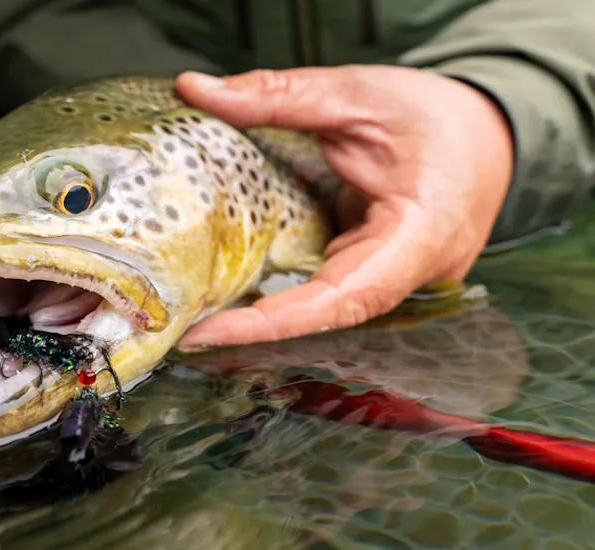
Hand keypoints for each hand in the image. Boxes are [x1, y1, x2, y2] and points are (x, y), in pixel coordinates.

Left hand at [176, 66, 513, 349]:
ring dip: (266, 321)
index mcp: (422, 233)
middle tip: (186, 334)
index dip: (276, 321)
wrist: (488, 133)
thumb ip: (278, 95)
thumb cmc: (438, 115)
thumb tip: (196, 89)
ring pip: (328, 314)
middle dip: (257, 331)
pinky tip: (239, 300)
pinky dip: (284, 301)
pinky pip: (331, 296)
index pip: (343, 295)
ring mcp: (402, 281)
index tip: (214, 332)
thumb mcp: (357, 94)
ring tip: (199, 323)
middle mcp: (417, 273)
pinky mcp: (382, 275)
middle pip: (330, 317)